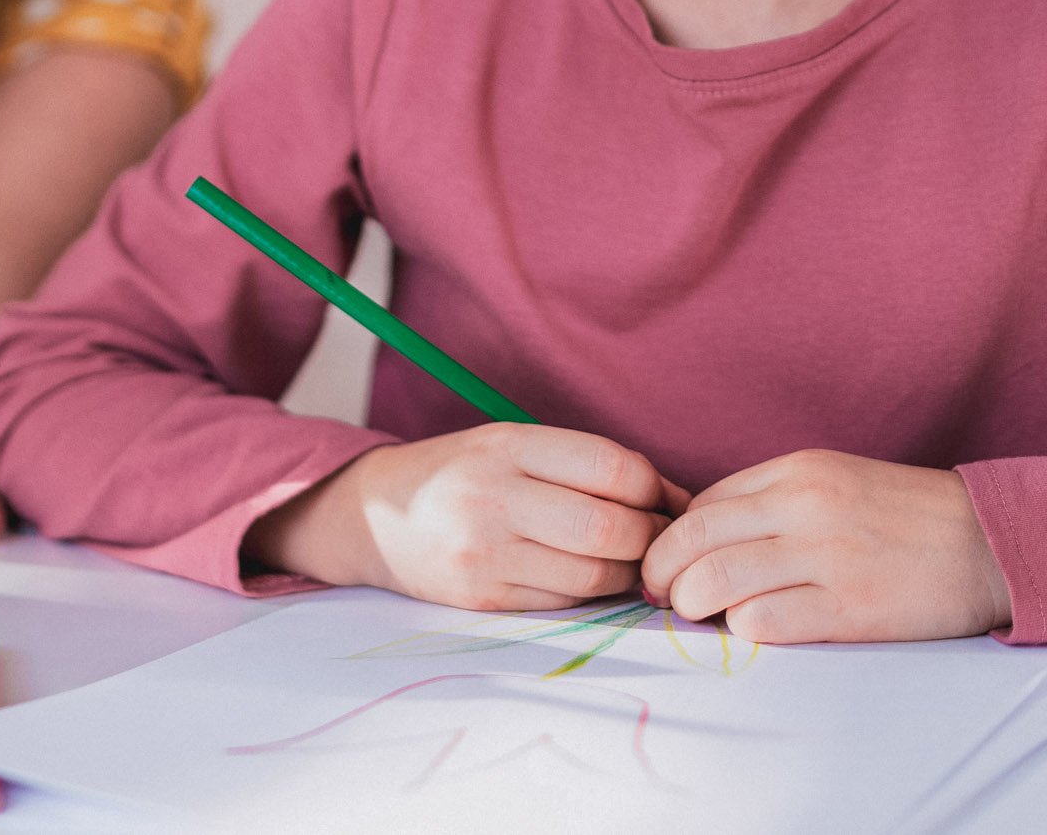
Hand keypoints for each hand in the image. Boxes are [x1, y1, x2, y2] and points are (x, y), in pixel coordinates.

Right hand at [248, 425, 680, 609]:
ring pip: (593, 574)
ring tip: (628, 561)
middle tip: (658, 539)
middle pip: (608, 527)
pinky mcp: (480, 596)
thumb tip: (673, 499)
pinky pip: (563, 602)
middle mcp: (492, 496)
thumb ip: (582, 464)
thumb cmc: (461, 474)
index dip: (656, 488)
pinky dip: (592, 594)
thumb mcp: (510, 444)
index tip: (667, 500)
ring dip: (628, 573)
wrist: (373, 515)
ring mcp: (483, 551)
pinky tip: (589, 578)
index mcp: (506, 445)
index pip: (612, 467)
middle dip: (651, 538)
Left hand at [639, 450, 1010, 643]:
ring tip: (698, 617)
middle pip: (693, 539)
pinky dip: (743, 630)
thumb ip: (771, 501)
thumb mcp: (833, 482)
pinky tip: (751, 629)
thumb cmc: (904, 517)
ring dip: (693, 605)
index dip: (670, 540)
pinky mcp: (852, 608)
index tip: (664, 567)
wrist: (990, 542)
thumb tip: (701, 537)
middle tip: (661, 597)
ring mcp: (828, 556)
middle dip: (661, 574)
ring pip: (716, 580)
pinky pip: (765, 622)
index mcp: (796, 471)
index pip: (701, 505)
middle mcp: (805, 506)